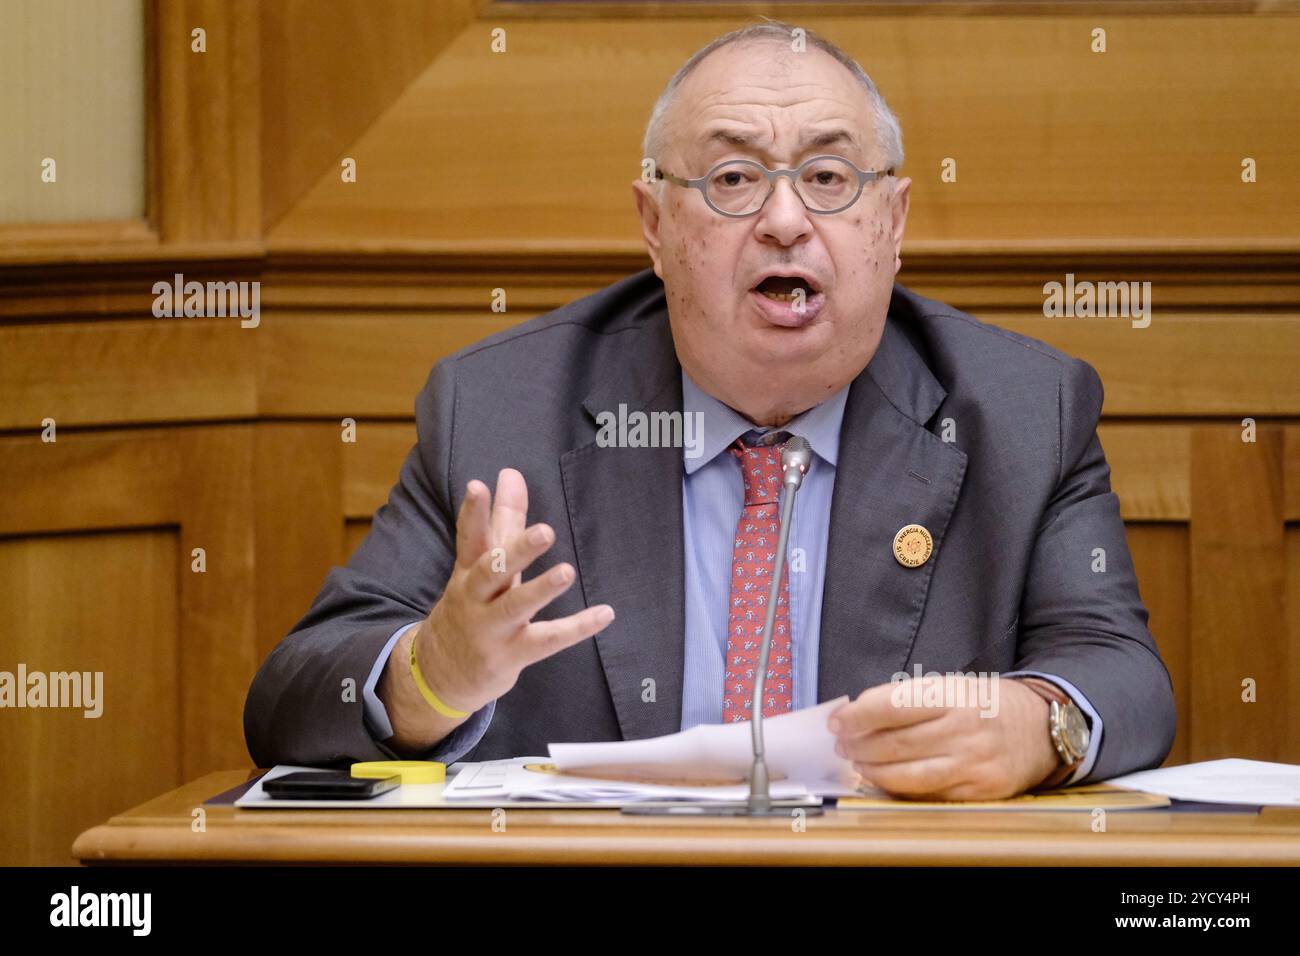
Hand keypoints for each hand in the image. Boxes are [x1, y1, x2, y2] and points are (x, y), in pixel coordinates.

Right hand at [414, 467, 615, 711]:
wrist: (440, 672)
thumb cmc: (470, 607)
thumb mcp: (481, 565)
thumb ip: (501, 520)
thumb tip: (512, 473)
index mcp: (469, 572)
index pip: (469, 538)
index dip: (473, 513)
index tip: (477, 486)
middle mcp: (476, 598)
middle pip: (492, 570)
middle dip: (516, 551)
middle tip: (545, 531)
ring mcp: (493, 628)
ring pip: (516, 606)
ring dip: (541, 589)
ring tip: (567, 572)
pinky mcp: (512, 654)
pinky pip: (547, 640)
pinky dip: (577, 628)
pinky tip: (605, 613)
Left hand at [827, 674, 1060, 799]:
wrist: (1041, 728)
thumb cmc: (986, 705)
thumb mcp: (952, 687)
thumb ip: (909, 700)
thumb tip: (859, 716)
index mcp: (954, 696)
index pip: (892, 706)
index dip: (858, 715)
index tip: (837, 721)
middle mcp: (965, 729)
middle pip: (896, 743)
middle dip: (859, 746)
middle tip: (842, 745)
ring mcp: (974, 763)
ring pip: (908, 774)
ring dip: (873, 771)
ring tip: (858, 764)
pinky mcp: (980, 790)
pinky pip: (929, 794)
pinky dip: (900, 789)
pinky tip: (885, 781)